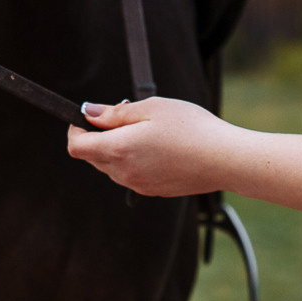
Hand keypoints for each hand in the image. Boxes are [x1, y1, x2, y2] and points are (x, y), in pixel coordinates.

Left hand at [66, 97, 233, 196]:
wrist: (225, 159)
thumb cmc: (191, 128)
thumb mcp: (151, 108)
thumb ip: (115, 113)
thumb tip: (88, 113)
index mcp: (118, 150)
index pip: (77, 146)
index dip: (76, 128)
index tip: (87, 115)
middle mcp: (124, 174)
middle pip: (93, 156)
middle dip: (99, 135)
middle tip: (126, 114)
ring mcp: (139, 186)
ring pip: (112, 166)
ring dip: (117, 147)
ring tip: (147, 128)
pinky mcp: (154, 191)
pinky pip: (131, 175)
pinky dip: (134, 159)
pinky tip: (159, 146)